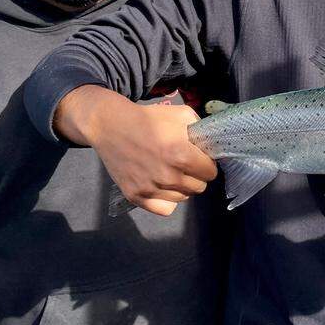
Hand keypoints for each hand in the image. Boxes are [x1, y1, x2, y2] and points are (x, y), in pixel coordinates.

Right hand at [55, 85, 217, 215]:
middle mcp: (167, 176)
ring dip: (182, 187)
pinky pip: (165, 209)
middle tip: (186, 164)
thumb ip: (201, 130)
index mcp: (181, 155)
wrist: (111, 126)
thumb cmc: (149, 118)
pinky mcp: (136, 196)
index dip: (207, 163)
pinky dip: (167, 200)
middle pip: (199, 187)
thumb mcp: (182, 114)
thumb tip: (212, 145)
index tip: (200, 158)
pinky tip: (163, 187)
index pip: (210, 172)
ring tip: (172, 172)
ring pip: (183, 198)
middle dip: (196, 175)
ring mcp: (150, 188)